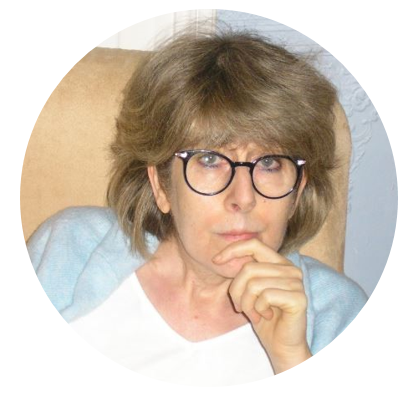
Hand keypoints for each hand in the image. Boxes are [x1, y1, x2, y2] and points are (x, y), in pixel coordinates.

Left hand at [213, 238, 311, 372]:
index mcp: (279, 262)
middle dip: (236, 291)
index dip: (232, 250)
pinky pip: (265, 296)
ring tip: (254, 314)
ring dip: (247, 304)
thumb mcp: (249, 290)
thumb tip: (220, 258)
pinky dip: (258, 310)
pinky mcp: (298, 297)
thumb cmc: (263, 316)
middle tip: (240, 307)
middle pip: (248, 268)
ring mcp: (296, 282)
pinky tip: (266, 317)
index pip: (253, 244)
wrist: (281, 345)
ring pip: (254, 284)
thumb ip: (243, 272)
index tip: (215, 261)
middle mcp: (290, 268)